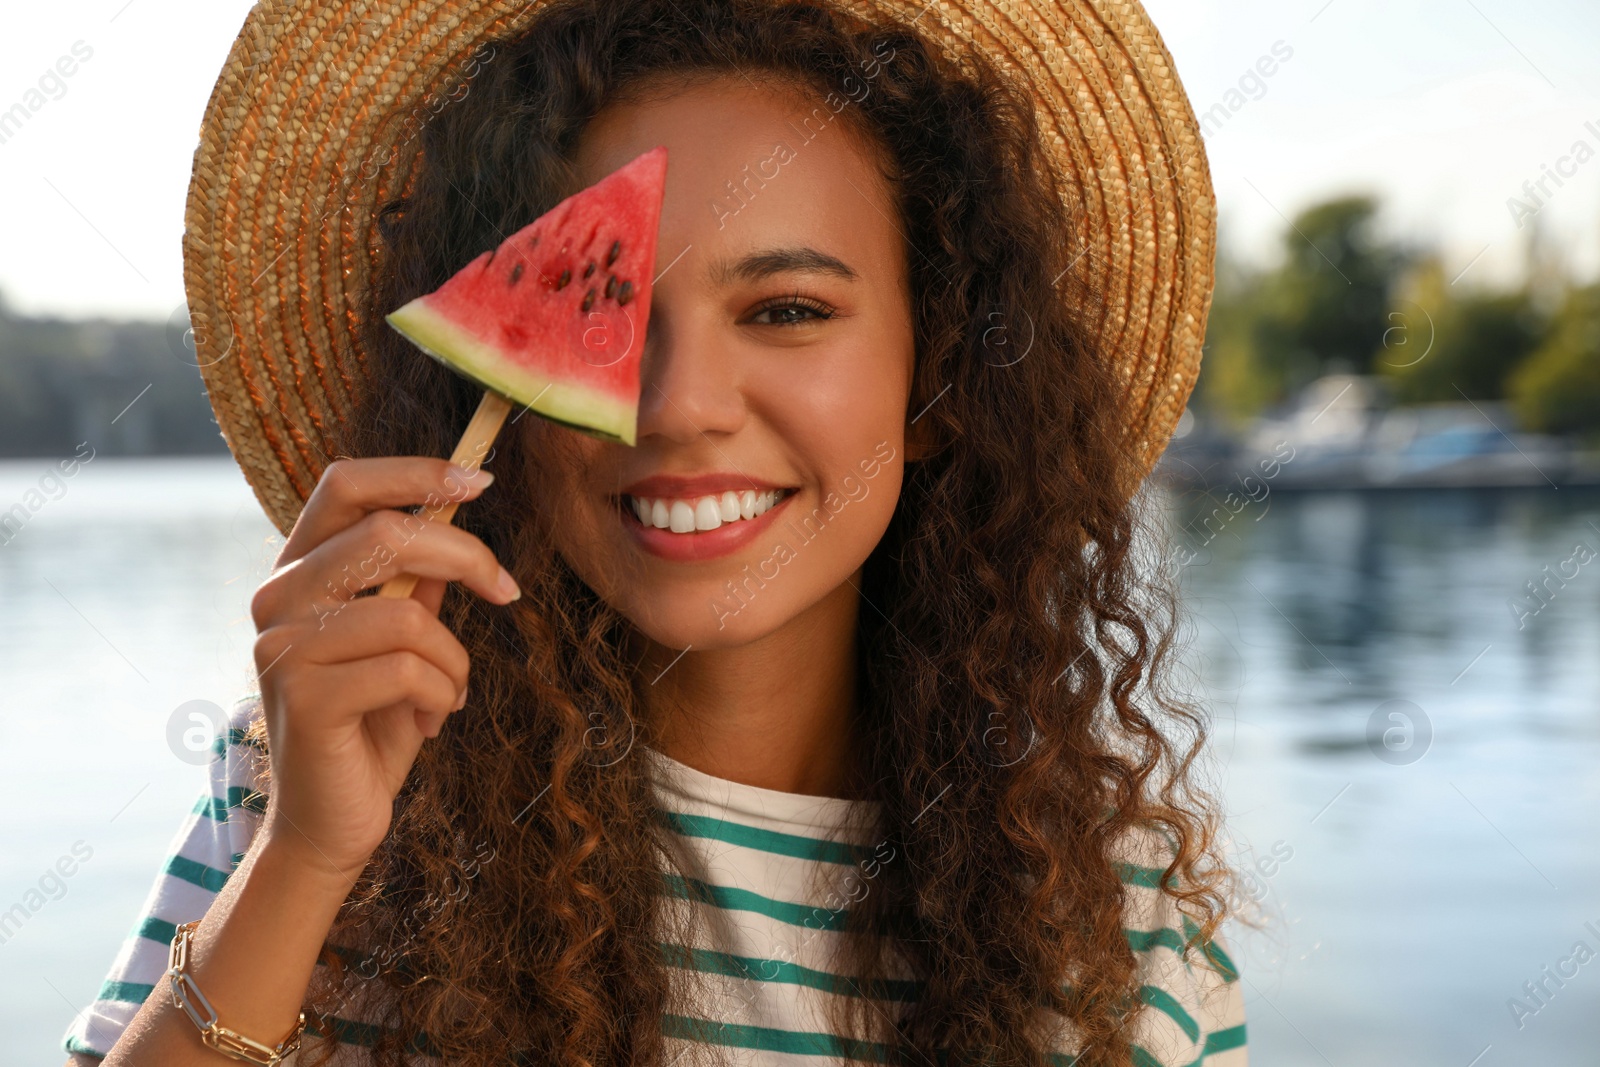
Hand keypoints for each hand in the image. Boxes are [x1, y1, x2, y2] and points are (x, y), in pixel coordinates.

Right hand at [247, 457, 518, 880]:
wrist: (333, 821)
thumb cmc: (374, 724)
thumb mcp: (405, 639)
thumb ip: (418, 580)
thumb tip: (457, 512)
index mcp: (299, 570)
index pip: (345, 483)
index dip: (415, 473)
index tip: (480, 481)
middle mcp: (277, 598)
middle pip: (386, 533)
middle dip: (467, 557)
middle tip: (507, 591)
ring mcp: (282, 646)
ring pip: (410, 613)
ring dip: (454, 659)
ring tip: (448, 693)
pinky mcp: (302, 696)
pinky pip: (409, 669)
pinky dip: (442, 696)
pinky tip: (427, 723)